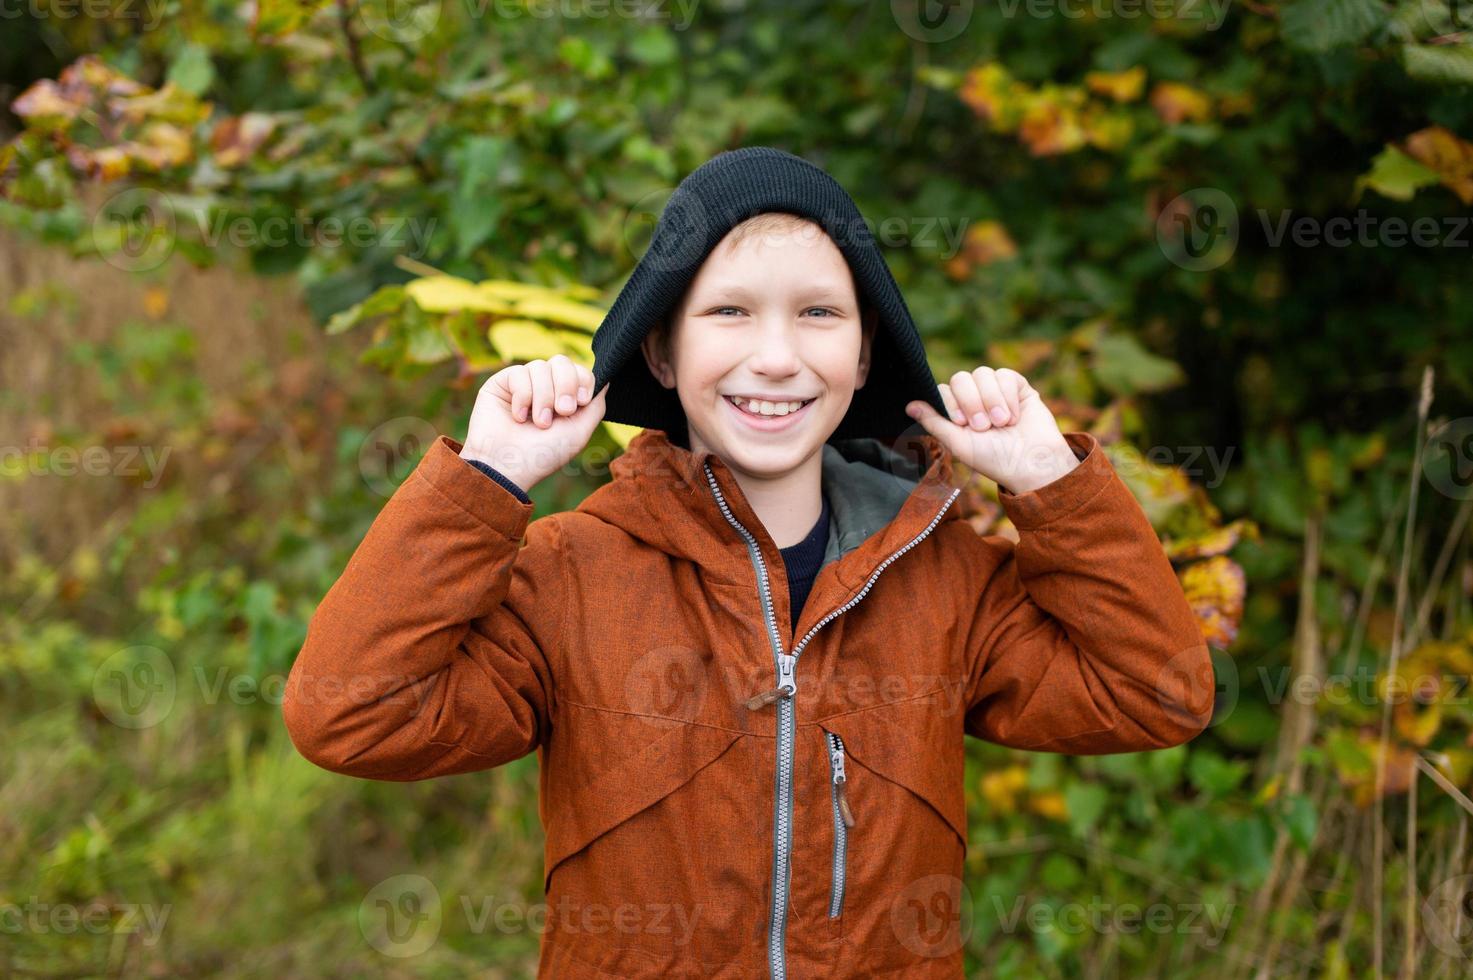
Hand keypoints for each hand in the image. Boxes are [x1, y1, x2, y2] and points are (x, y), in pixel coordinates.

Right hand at [459, 354, 607, 494]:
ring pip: (540, 366)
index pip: (579, 371)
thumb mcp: (579, 432)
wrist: (508, 466)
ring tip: (538, 423)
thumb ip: (596, 405)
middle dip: (565, 385)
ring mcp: (522, 384)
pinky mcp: (501, 384)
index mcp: (563, 398)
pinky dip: (522, 397)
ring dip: (543, 397)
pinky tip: (518, 417)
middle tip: (562, 411)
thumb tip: (606, 380)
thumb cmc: (543, 455)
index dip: (583, 380)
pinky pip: (518, 372)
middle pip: (561, 361)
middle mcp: (544, 388)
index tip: (581, 401)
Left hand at [905, 366, 1077, 494]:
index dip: (951, 403)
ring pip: (983, 373)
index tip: (962, 424)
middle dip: (971, 402)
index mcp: (956, 411)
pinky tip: (1015, 416)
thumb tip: (909, 405)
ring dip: (991, 400)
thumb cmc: (993, 459)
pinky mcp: (1017, 386)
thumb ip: (934, 422)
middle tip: (984, 427)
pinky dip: (1008, 397)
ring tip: (1002, 423)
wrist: (1031, 462)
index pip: (943, 390)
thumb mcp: (958, 443)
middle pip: (960, 378)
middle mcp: (974, 398)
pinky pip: (1005, 375)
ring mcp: (995, 390)